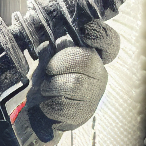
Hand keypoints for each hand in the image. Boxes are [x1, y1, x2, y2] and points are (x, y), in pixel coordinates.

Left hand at [17, 21, 119, 145]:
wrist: (37, 108)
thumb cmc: (45, 77)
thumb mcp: (45, 57)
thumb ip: (50, 47)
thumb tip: (50, 44)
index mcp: (90, 53)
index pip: (107, 40)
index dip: (100, 34)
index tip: (86, 33)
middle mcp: (98, 71)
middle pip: (85, 59)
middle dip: (59, 64)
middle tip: (47, 71)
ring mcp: (94, 93)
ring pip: (74, 84)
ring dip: (52, 86)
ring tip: (45, 89)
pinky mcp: (85, 112)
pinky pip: (66, 105)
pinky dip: (50, 104)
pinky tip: (47, 104)